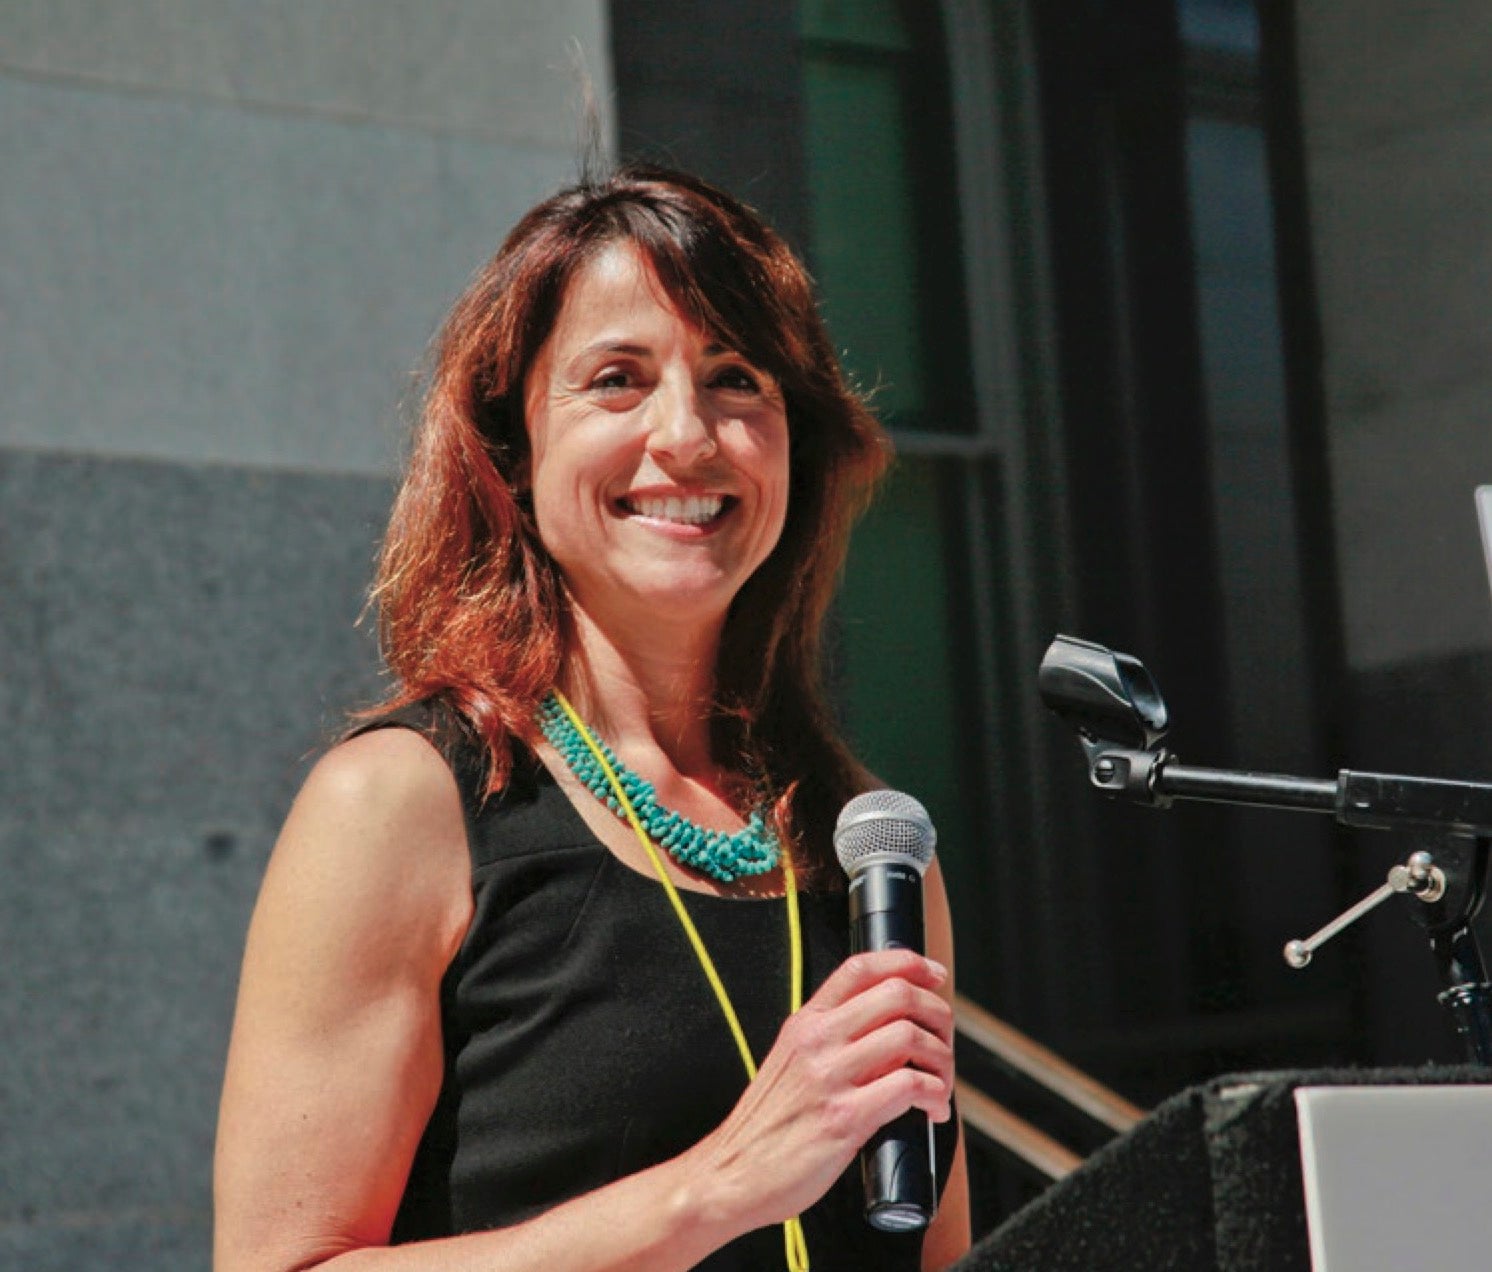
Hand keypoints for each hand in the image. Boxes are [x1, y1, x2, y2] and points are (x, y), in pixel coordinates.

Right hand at [685, 949, 954, 1234]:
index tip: (934, 975)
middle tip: (945, 1040)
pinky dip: (935, 1096)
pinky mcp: (844, 1118)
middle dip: (938, 1013)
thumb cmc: (768, 1126)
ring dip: (942, 1059)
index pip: (860, 967)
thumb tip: (888, 1028)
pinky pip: (909, 1086)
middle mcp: (817, 1040)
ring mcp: (829, 1077)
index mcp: (805, 1023)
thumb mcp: (790, 1061)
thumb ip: (831, 1039)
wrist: (731, 1173)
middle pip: (897, 994)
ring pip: (909, 1036)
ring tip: (941, 1083)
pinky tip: (933, 1111)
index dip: (907, 962)